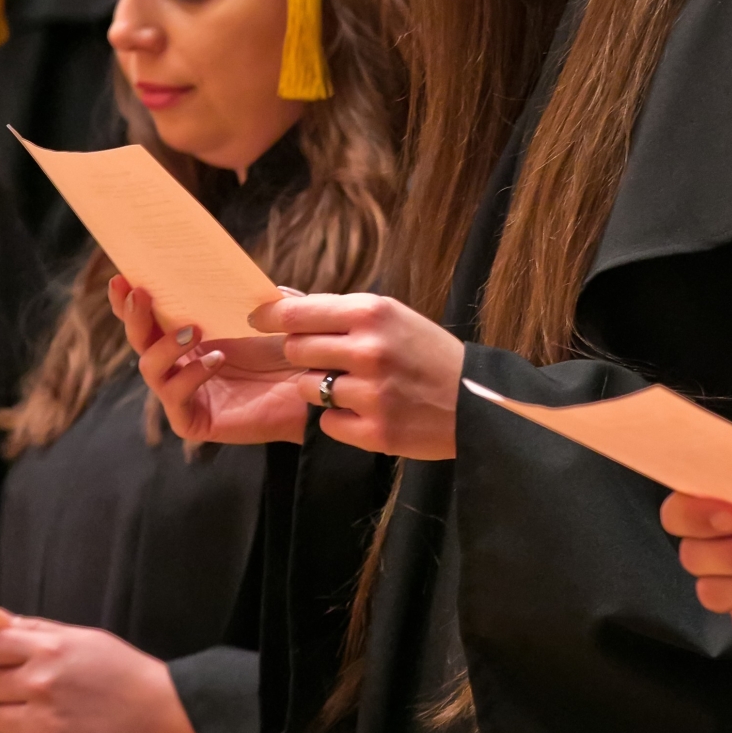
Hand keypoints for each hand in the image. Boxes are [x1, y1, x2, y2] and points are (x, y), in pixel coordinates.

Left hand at [0, 618, 205, 732]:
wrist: (160, 711)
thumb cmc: (124, 671)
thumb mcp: (86, 638)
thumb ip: (41, 631)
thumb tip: (3, 621)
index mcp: (51, 648)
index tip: (11, 661)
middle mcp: (41, 681)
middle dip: (8, 687)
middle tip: (34, 691)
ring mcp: (43, 720)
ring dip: (16, 719)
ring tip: (45, 716)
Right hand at [109, 276, 312, 444]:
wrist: (316, 387)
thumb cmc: (292, 347)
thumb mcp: (269, 309)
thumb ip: (245, 290)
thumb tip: (223, 269)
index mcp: (190, 334)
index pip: (149, 318)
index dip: (128, 301)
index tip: (121, 278)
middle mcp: (180, 363)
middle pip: (140, 340)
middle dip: (134, 316)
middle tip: (140, 294)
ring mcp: (185, 393)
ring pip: (150, 369)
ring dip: (164, 346)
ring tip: (193, 330)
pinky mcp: (196, 420)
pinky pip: (175, 400)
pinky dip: (190, 377)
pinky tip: (216, 360)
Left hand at [254, 292, 465, 458]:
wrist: (475, 400)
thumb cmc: (427, 352)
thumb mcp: (391, 315)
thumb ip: (340, 310)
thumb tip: (282, 301)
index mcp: (373, 312)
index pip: (299, 312)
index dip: (270, 316)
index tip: (256, 319)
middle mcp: (369, 349)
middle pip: (296, 350)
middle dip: (301, 354)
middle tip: (320, 358)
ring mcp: (372, 393)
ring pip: (308, 389)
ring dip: (320, 388)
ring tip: (353, 386)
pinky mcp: (375, 431)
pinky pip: (328, 423)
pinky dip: (340, 418)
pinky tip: (366, 411)